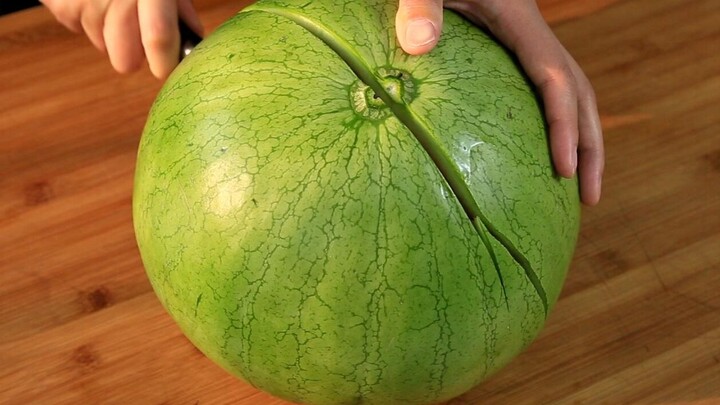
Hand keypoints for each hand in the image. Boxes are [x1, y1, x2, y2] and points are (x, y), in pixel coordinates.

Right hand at [40, 0, 202, 78]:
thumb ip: (178, 7)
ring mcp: (85, 2)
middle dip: (133, 57)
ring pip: (102, 46)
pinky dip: (87, 18)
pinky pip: (79, 29)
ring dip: (109, 32)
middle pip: (124, 60)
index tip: (166, 70)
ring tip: (111, 2)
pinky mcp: (60, 6)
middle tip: (137, 36)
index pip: (158, 37)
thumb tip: (190, 38)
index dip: (165, 62)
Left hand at [396, 0, 603, 205]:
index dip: (564, 125)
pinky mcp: (507, 50)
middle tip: (590, 198)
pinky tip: (537, 153)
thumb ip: (420, 6)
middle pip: (579, 92)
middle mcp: (530, 34)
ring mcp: (521, 43)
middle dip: (589, 144)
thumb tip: (417, 47)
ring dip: (578, 138)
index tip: (564, 171)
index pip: (555, 80)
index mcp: (519, 22)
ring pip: (567, 93)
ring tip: (576, 187)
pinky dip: (550, 124)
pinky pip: (539, 92)